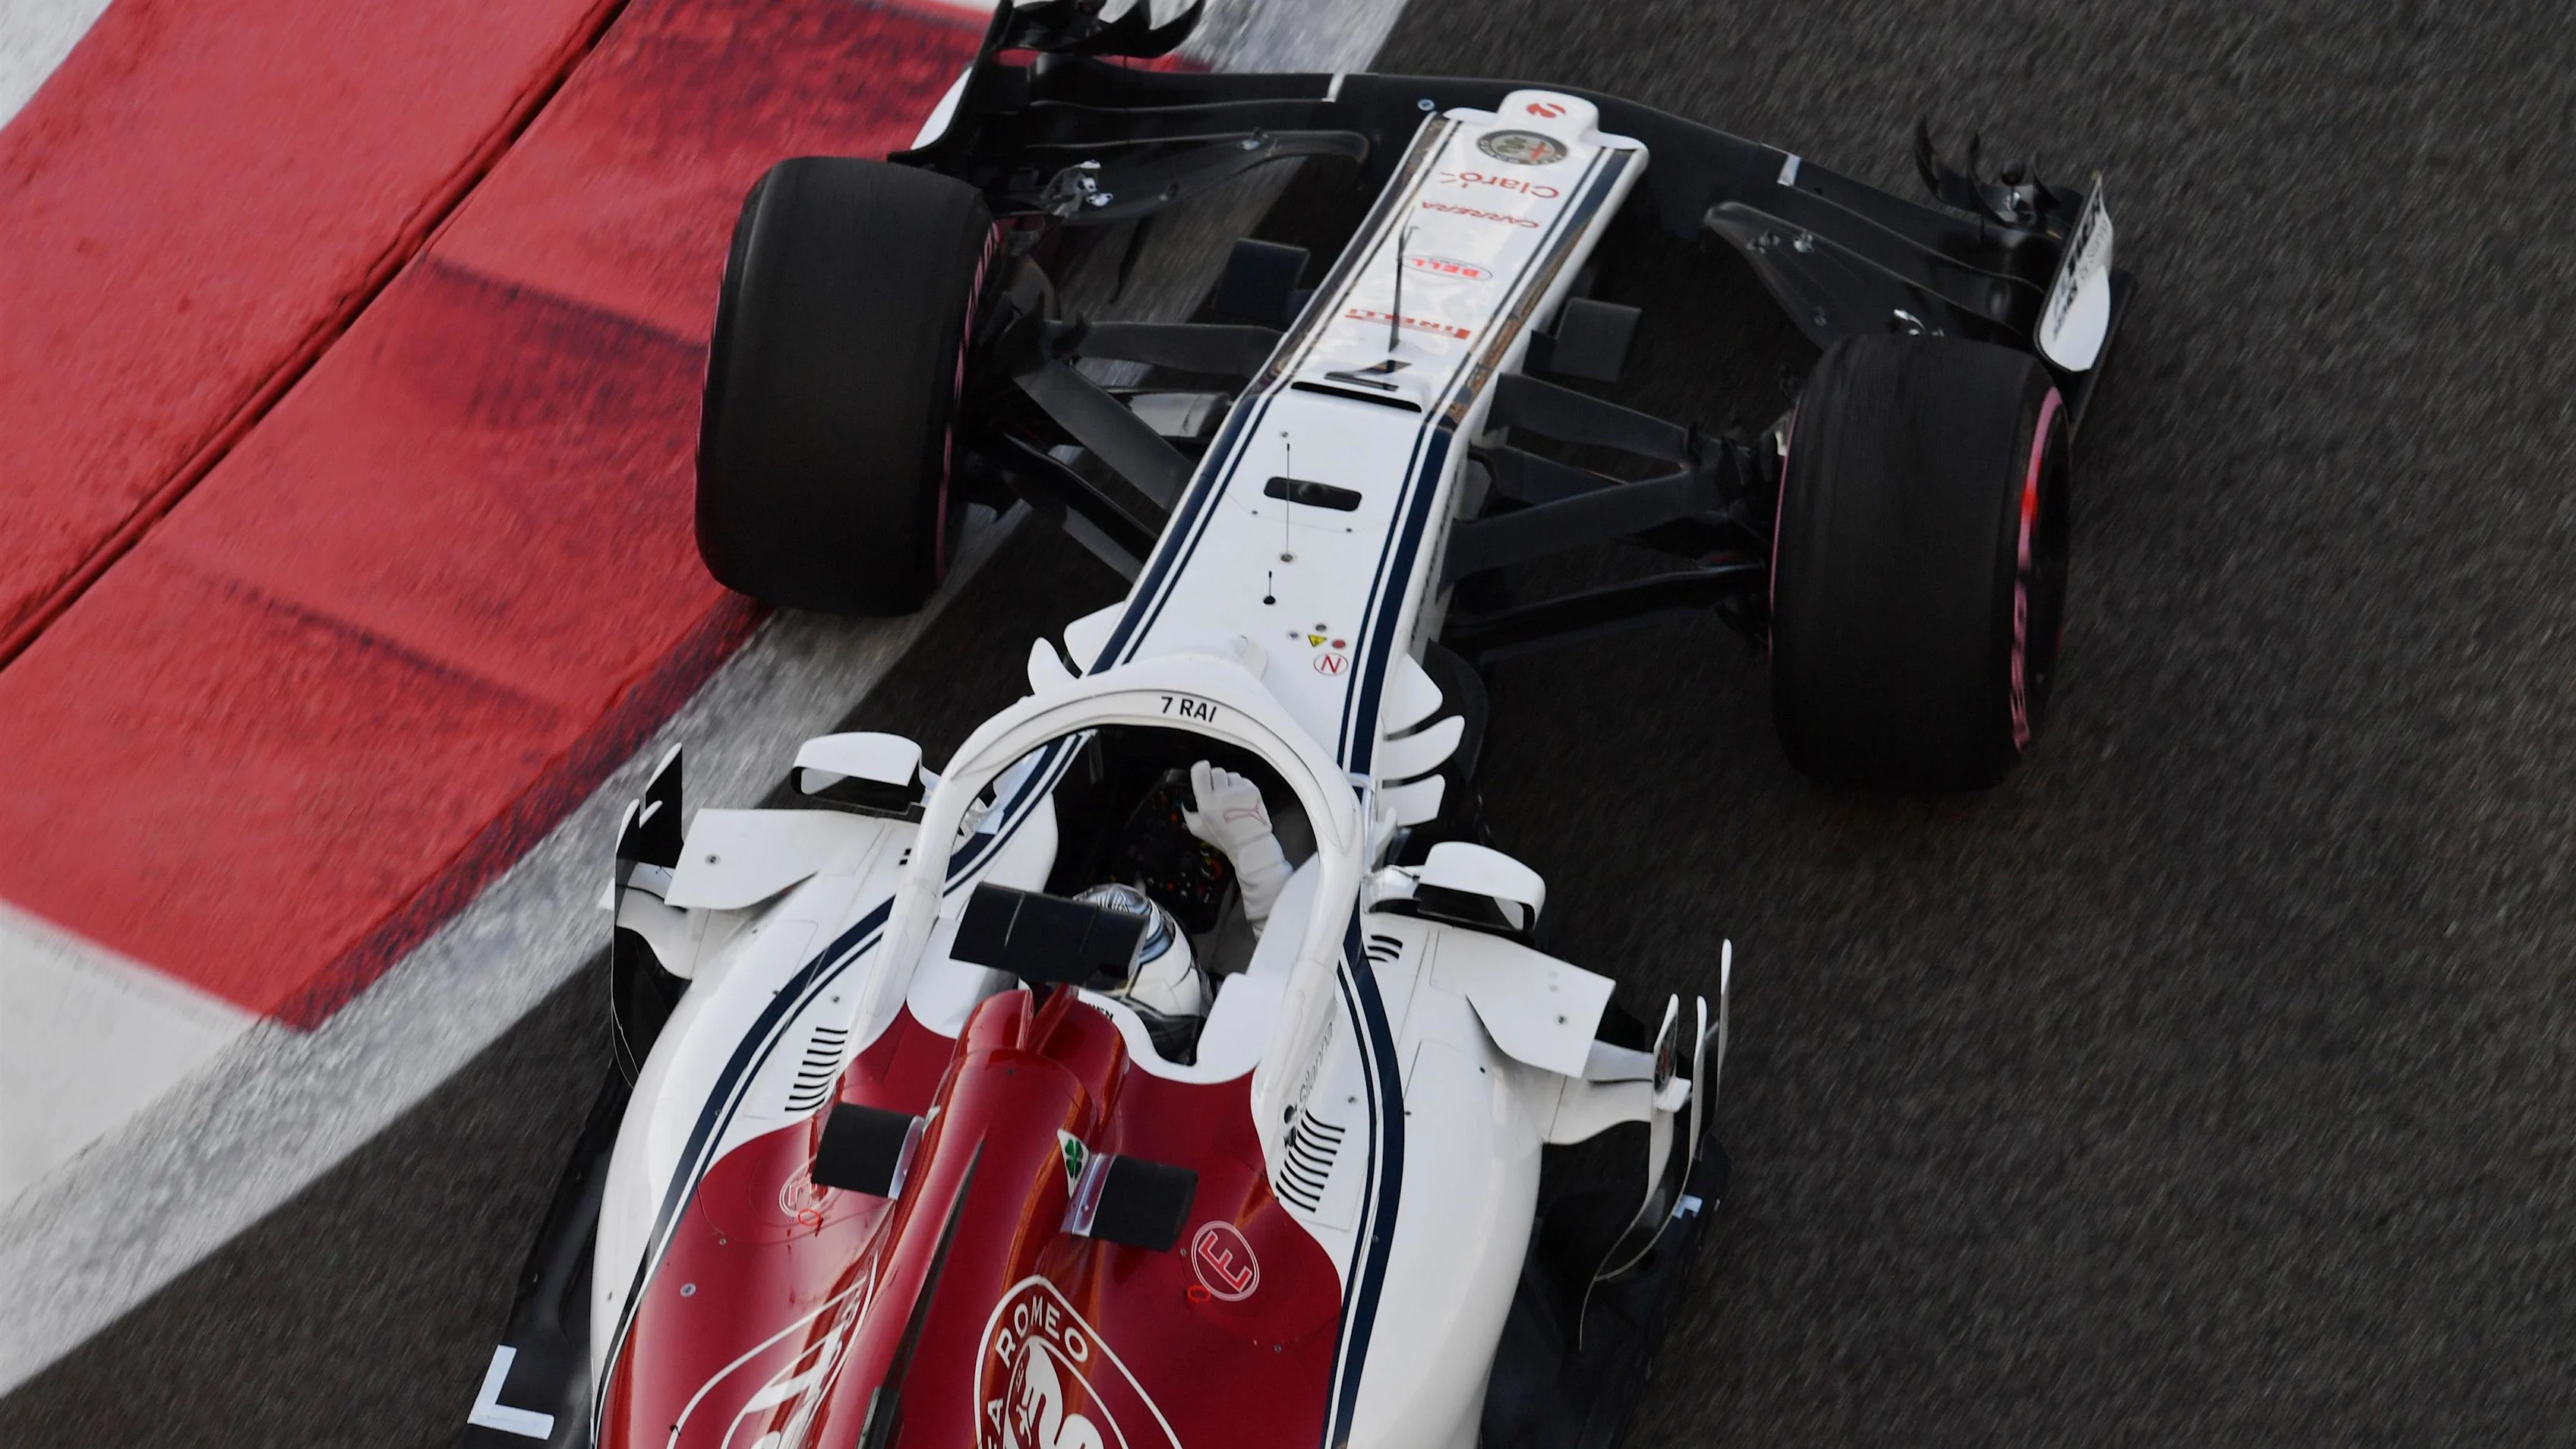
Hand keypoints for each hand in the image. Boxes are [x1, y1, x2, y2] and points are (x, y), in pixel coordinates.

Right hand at [1183, 761, 1293, 925]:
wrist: (1250, 844)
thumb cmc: (1223, 838)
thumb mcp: (1196, 829)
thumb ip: (1188, 811)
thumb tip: (1186, 799)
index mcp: (1207, 801)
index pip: (1200, 772)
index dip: (1200, 769)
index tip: (1201, 771)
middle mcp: (1223, 793)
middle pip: (1216, 771)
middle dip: (1215, 779)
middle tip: (1217, 791)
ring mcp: (1240, 791)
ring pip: (1231, 775)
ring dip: (1228, 783)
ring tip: (1230, 798)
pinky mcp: (1253, 790)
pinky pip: (1243, 780)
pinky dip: (1240, 787)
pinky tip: (1240, 800)